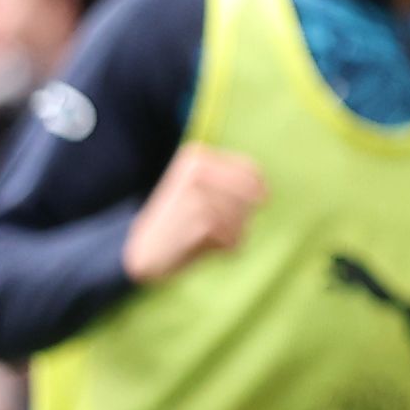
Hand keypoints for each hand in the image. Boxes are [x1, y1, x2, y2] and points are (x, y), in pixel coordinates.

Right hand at [124, 144, 268, 284]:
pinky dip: (226, 247)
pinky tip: (203, 246)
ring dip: (234, 232)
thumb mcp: (198, 191)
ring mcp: (198, 195)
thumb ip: (230, 185)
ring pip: (244, 217)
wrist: (144, 251)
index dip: (259, 189)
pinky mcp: (202, 221)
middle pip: (251, 195)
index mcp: (196, 158)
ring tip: (208, 236)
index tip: (259, 202)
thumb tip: (265, 194)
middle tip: (220, 227)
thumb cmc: (178, 221)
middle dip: (243, 214)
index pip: (249, 169)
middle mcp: (196, 171)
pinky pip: (235, 237)